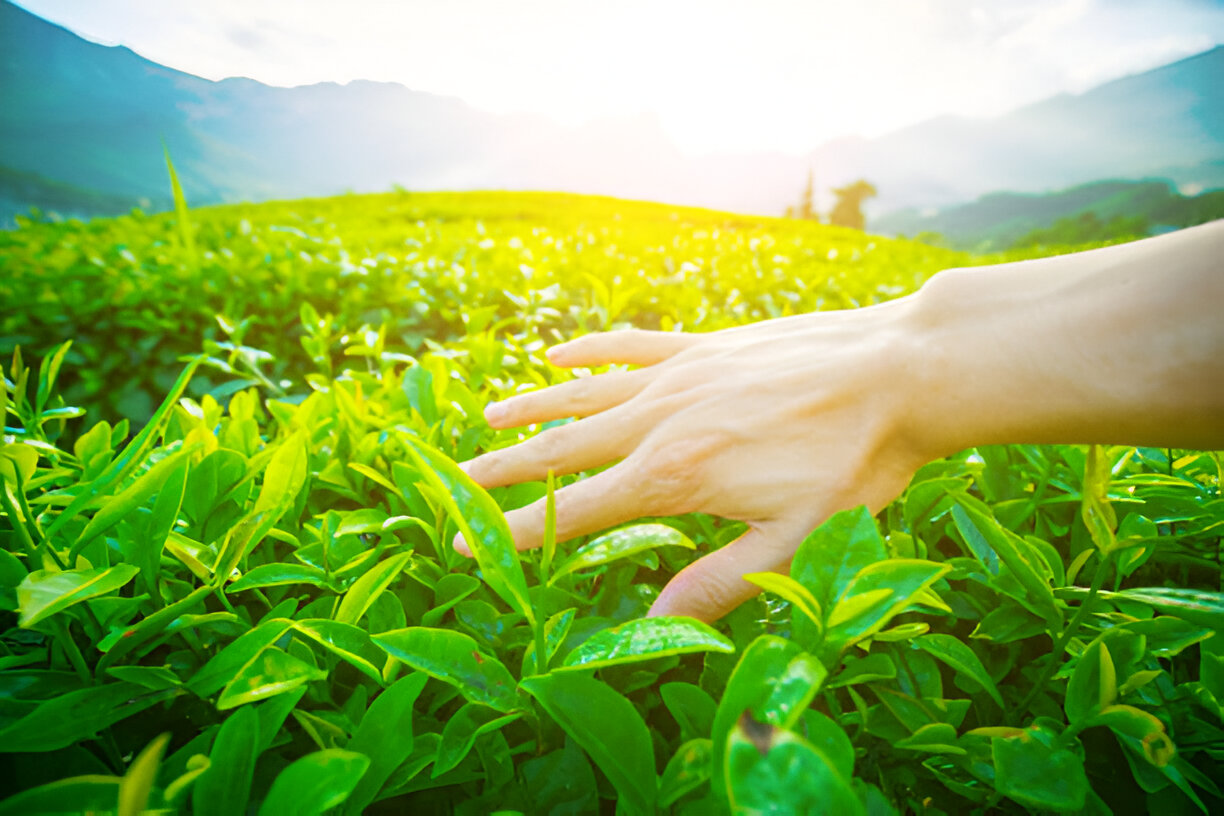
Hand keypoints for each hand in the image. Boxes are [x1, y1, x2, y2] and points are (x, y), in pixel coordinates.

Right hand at [459, 297, 930, 621]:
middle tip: (455, 479)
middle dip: (504, 467)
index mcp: (674, 474)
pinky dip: (589, 351)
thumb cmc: (855, 461)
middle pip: (563, 448)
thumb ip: (720, 580)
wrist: (899, 371)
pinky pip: (630, 344)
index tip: (470, 542)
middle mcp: (661, 417)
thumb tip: (656, 619)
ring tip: (489, 415)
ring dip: (534, 407)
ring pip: (585, 392)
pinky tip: (560, 353)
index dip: (521, 530)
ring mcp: (680, 373)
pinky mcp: (705, 344)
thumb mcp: (795, 541)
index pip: (577, 510)